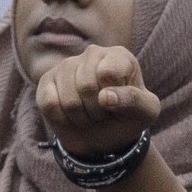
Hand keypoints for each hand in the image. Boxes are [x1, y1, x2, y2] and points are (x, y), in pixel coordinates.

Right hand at [34, 45, 162, 162]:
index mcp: (119, 56)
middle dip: (96, 111)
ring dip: (81, 117)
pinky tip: (70, 115)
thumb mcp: (145, 113)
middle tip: (103, 113)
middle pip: (86, 86)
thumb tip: (105, 96)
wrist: (104, 137)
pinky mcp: (47, 81)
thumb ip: (134, 101)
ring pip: (68, 99)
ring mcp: (67, 65)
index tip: (119, 103)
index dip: (113, 97)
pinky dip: (62, 119)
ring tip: (89, 115)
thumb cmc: (127, 118)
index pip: (109, 73)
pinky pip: (49, 103)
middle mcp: (92, 54)